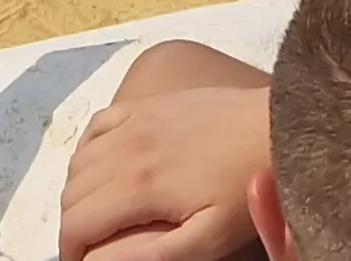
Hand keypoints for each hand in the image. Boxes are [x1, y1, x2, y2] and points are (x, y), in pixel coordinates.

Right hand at [59, 82, 269, 260]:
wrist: (279, 127)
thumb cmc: (247, 187)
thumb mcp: (209, 237)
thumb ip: (153, 254)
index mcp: (137, 185)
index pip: (75, 223)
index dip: (71, 250)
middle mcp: (126, 148)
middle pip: (70, 193)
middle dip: (73, 226)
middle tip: (92, 245)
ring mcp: (136, 120)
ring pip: (78, 160)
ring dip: (78, 192)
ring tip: (99, 214)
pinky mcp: (149, 104)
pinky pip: (98, 125)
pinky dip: (88, 150)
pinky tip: (102, 167)